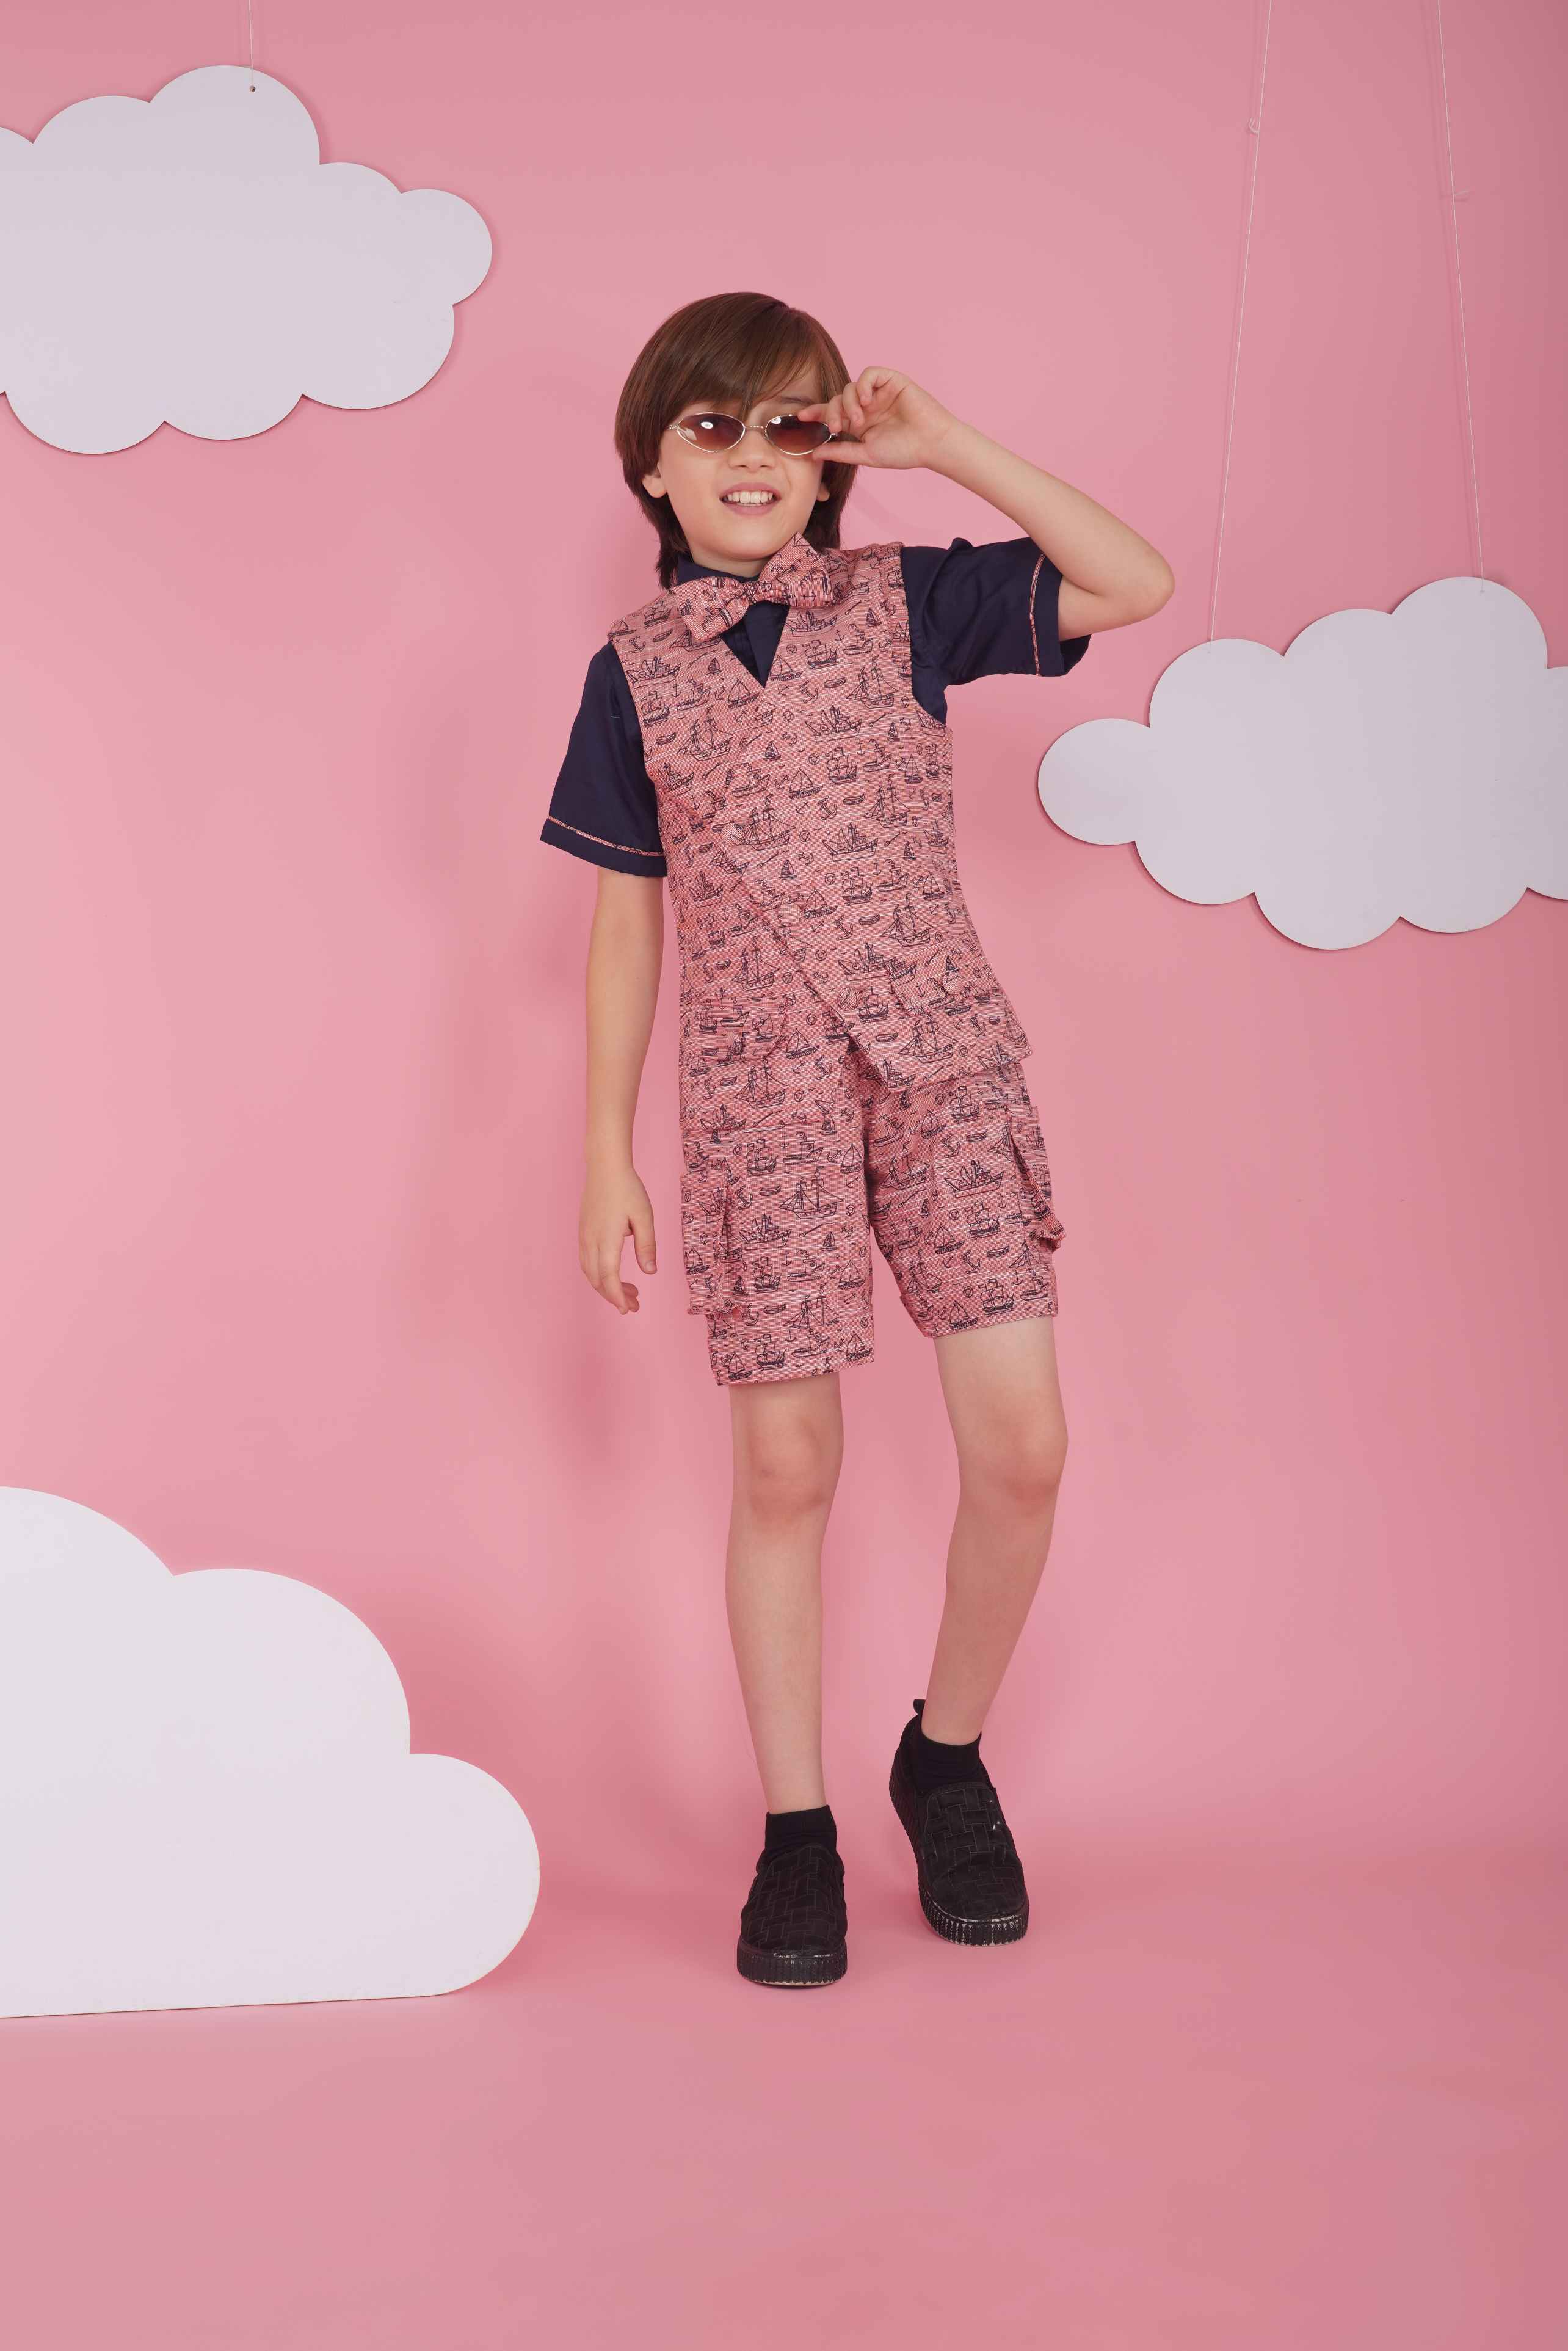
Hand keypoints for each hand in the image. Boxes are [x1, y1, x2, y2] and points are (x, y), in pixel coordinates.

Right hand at [579, 1160, 656, 1314]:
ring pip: (590, 1272)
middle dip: (615, 1297)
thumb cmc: (627, 1189)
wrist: (605, 1167)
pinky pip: (587, 1261)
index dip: (618, 1297)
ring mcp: (584, 1237)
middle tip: (635, 1304)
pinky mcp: (583, 1232)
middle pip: (597, 1280)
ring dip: (606, 1287)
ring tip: (629, 1291)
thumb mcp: (644, 1217)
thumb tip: (650, 1272)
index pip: (609, 1278)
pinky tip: (613, 1273)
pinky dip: (599, 1274)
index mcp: (606, 1239)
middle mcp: (590, 1241)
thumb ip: (646, 1245)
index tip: (629, 1308)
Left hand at [797, 368, 961, 470]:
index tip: (801, 417)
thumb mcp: (866, 454)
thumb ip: (840, 452)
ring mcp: (878, 393)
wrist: (931, 443)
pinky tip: (866, 400)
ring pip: (850, 387)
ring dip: (849, 403)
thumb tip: (813, 453)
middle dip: (833, 412)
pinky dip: (863, 385)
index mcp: (859, 423)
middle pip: (837, 399)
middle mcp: (866, 406)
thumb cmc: (903, 452)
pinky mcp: (891, 381)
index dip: (816, 413)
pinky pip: (869, 374)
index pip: (833, 414)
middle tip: (838, 428)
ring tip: (859, 420)